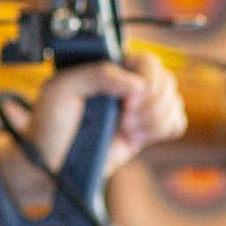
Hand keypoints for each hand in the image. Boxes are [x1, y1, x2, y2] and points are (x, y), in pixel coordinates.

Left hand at [29, 53, 185, 177]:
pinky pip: (176, 122)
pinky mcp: (145, 129)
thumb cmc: (49, 124)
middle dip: (150, 106)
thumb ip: (94, 74)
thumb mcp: (59, 90)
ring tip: (127, 132)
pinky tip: (137, 137)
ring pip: (174, 102)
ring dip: (154, 120)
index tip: (127, 104)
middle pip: (166, 82)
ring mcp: (138, 107)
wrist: (52, 163)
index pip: (147, 62)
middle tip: (125, 122)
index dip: (145, 82)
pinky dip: (163, 129)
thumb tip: (136, 83)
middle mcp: (126, 84)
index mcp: (108, 68)